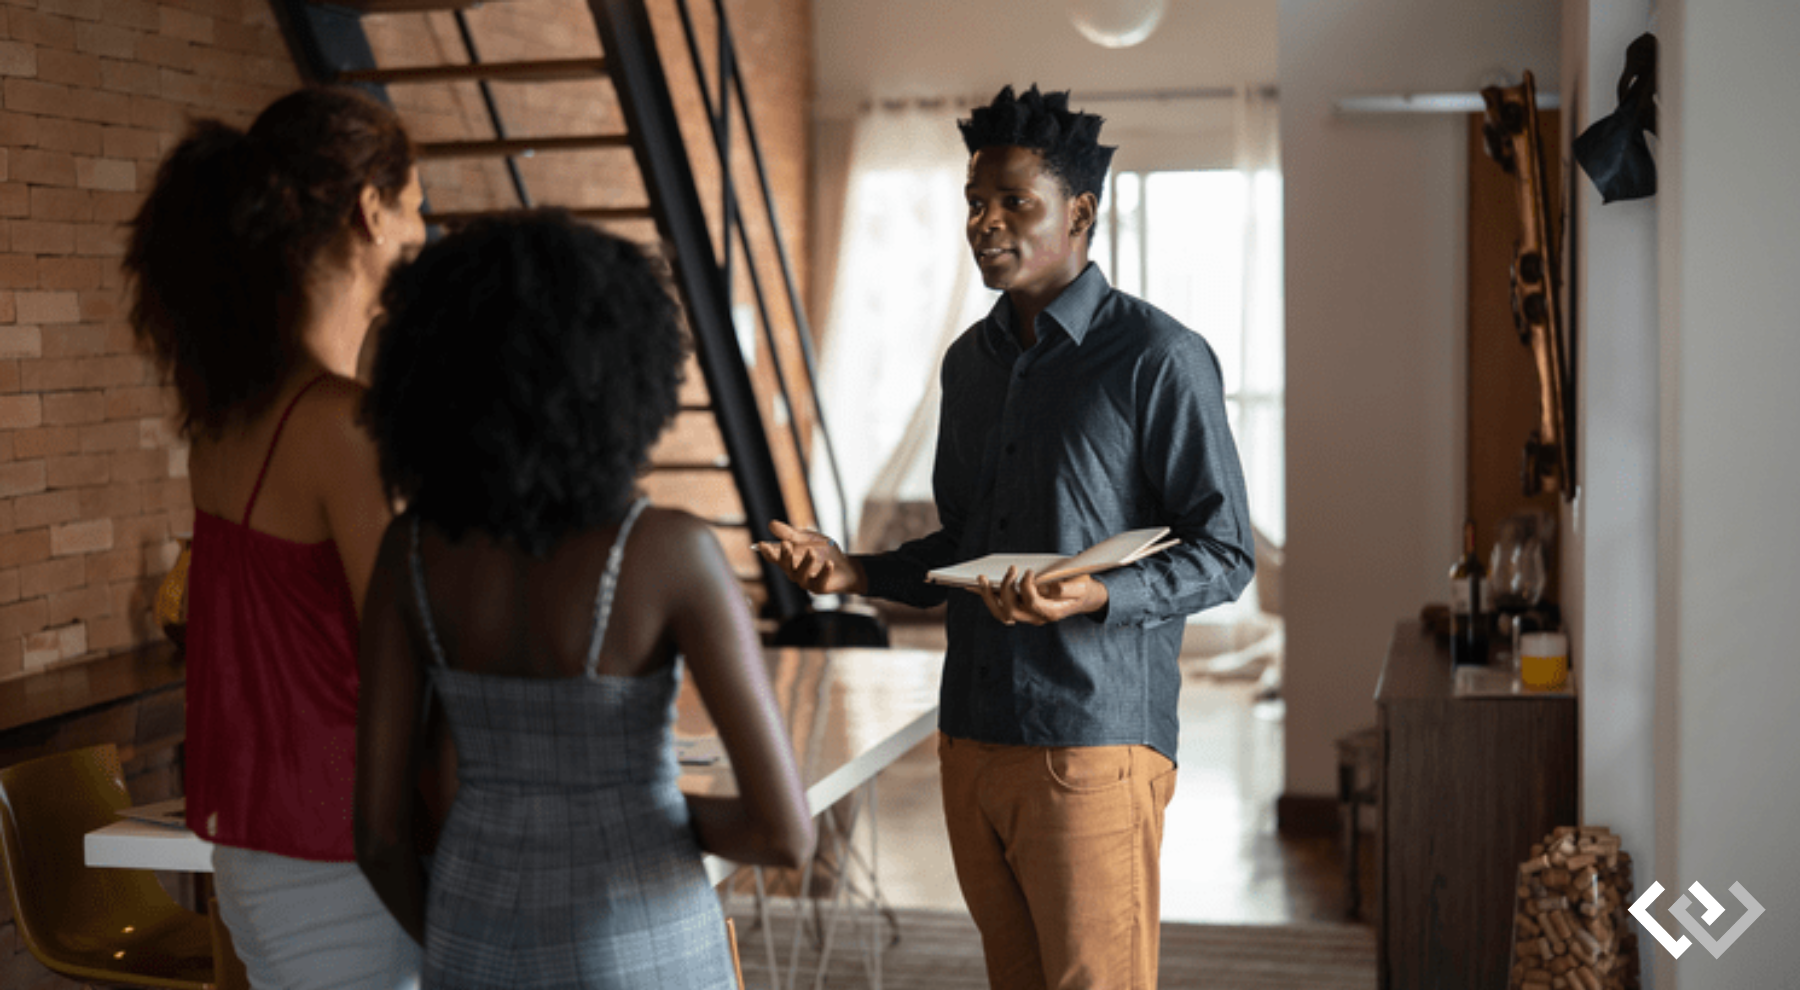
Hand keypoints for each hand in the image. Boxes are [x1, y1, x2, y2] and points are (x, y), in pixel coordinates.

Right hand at [753, 519, 865, 595]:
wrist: (846, 565)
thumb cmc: (823, 551)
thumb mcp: (807, 538)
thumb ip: (790, 533)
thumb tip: (771, 524)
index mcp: (788, 559)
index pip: (774, 556)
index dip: (767, 551)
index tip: (762, 544)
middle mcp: (793, 572)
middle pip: (785, 565)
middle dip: (784, 555)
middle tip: (785, 544)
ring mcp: (806, 581)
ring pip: (801, 574)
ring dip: (806, 562)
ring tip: (812, 551)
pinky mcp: (819, 587)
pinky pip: (820, 581)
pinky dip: (824, 572)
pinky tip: (829, 563)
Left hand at [975, 567, 1108, 625]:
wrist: (1082, 597)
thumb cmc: (1080, 587)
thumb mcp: (1082, 585)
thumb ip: (1070, 589)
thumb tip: (1053, 589)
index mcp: (1050, 612)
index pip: (1032, 603)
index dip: (1027, 587)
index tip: (1029, 571)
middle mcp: (1035, 617)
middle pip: (1011, 611)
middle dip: (1006, 589)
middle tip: (1011, 569)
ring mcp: (1025, 615)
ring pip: (1000, 613)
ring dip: (988, 596)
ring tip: (981, 577)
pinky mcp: (1019, 608)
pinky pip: (998, 607)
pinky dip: (987, 596)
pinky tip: (978, 583)